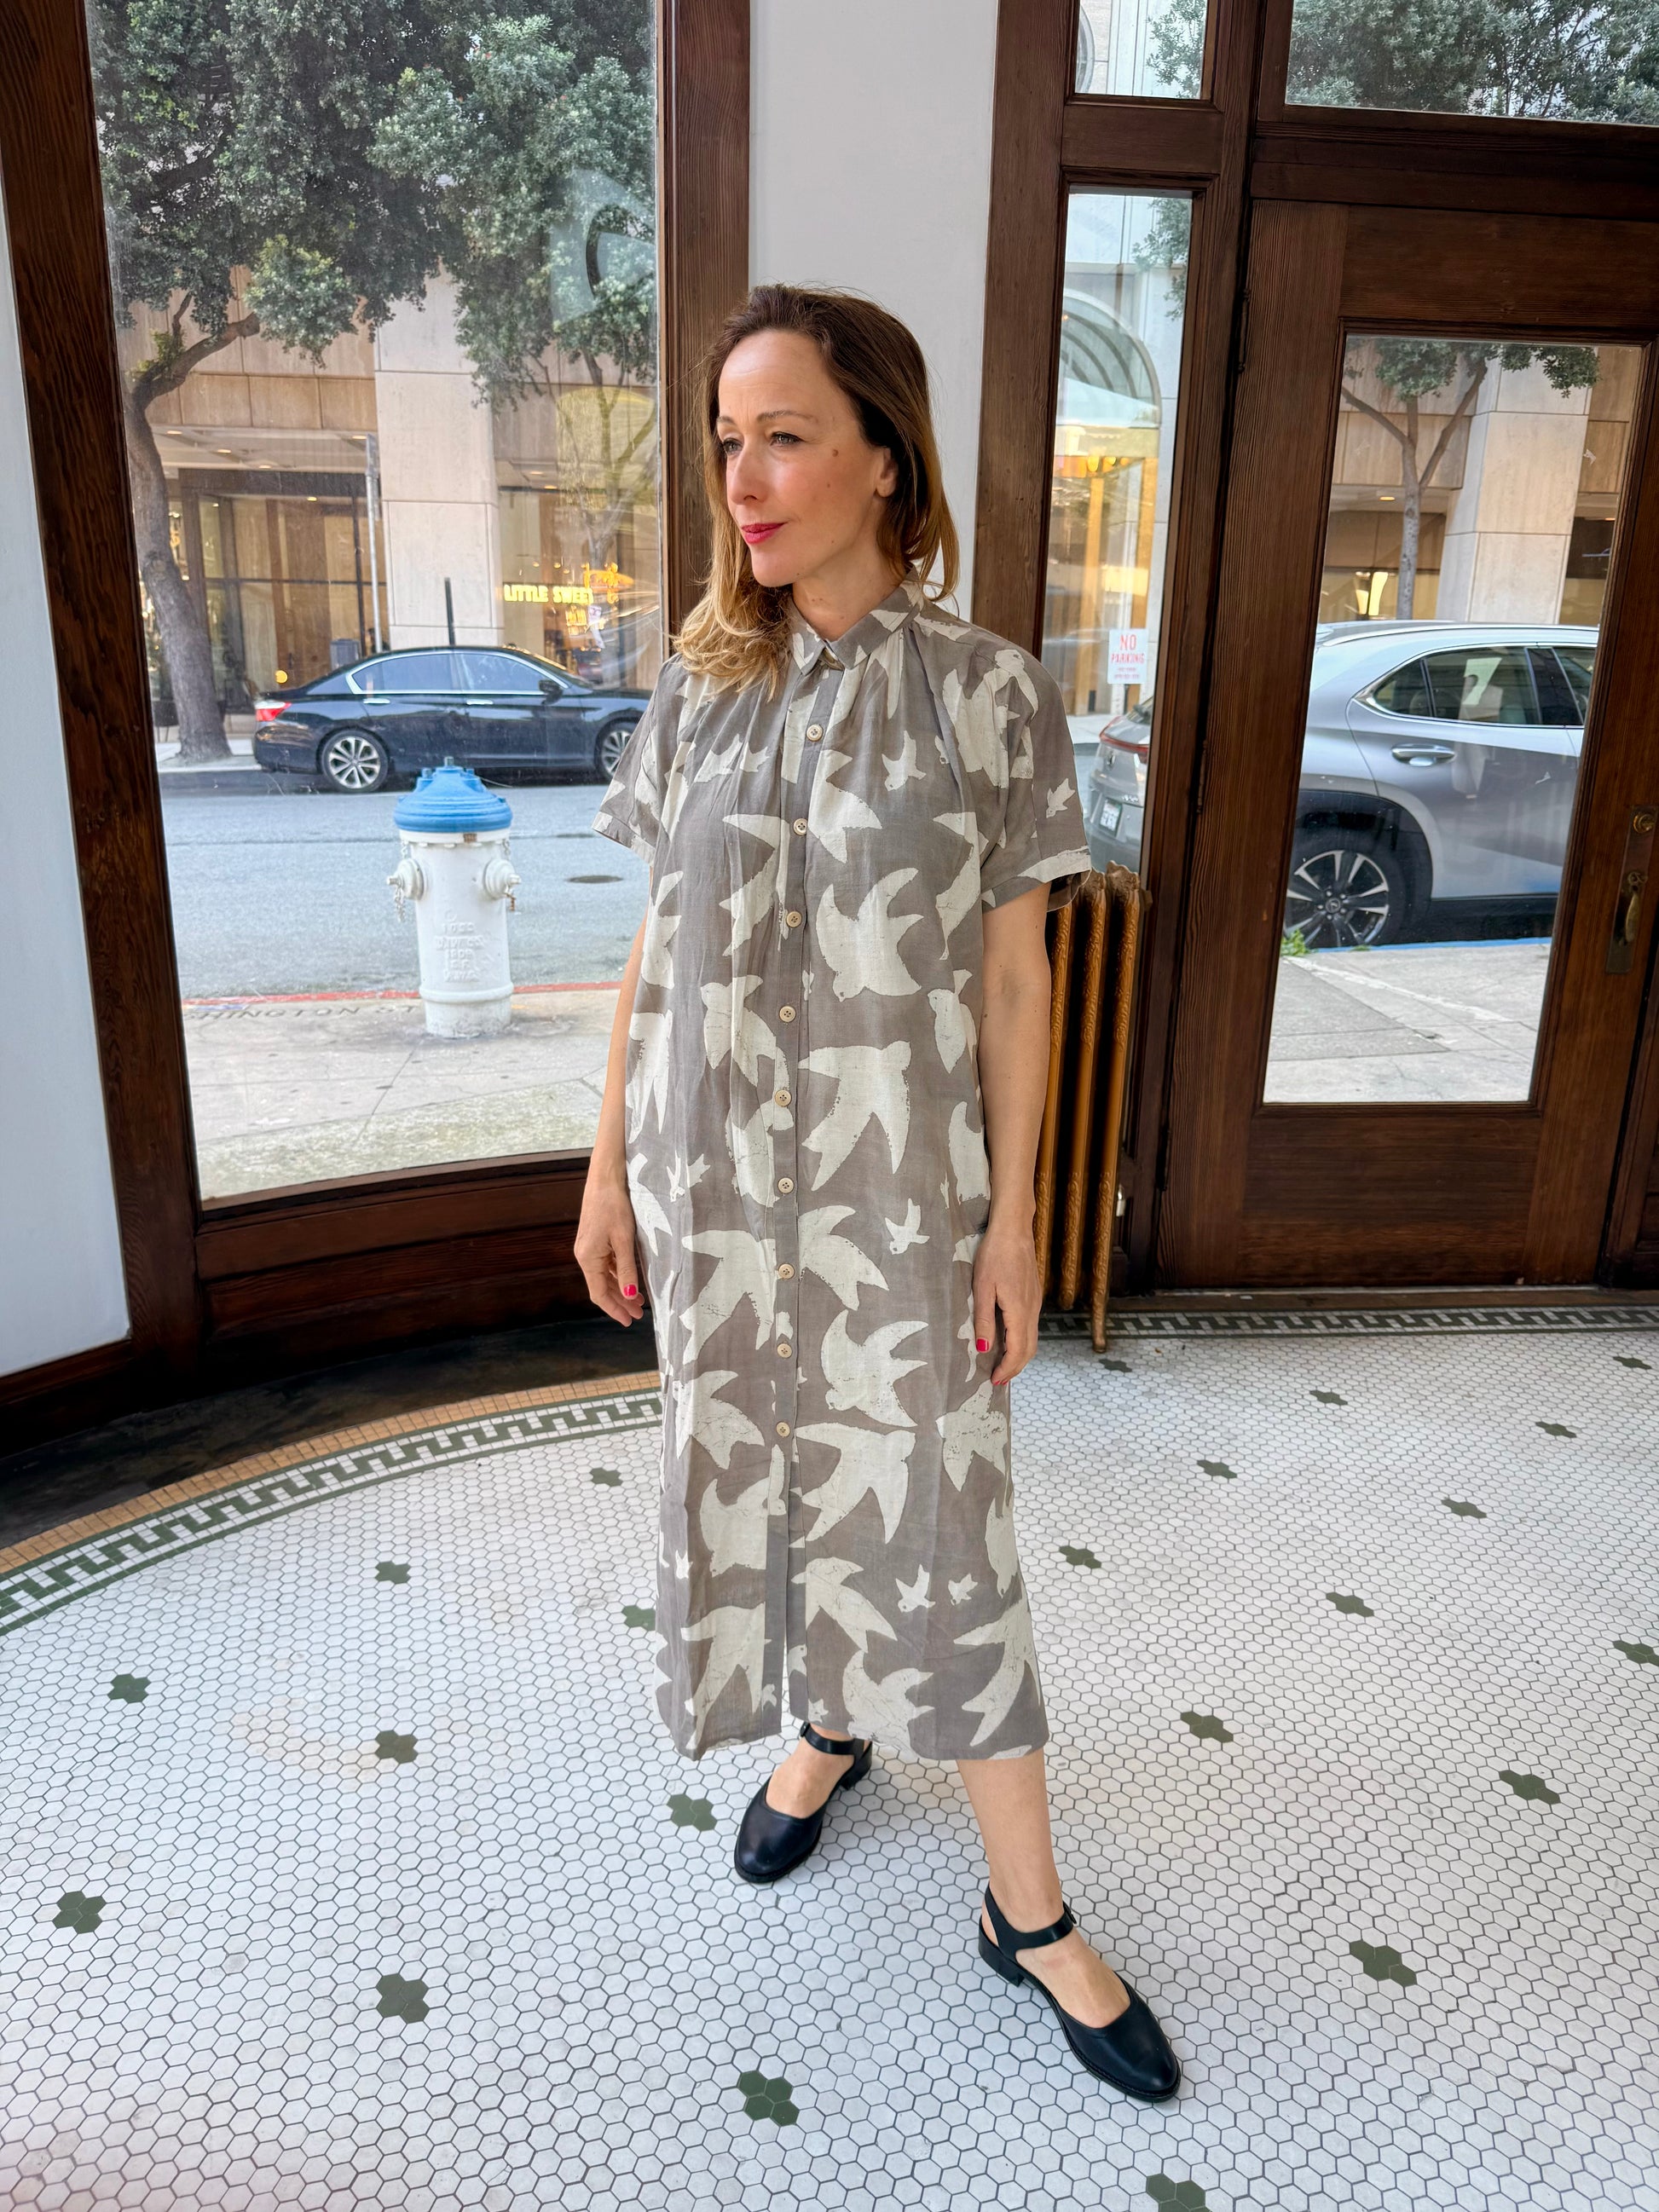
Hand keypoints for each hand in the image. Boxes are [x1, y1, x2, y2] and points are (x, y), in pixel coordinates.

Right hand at [575, 1171, 645, 1326]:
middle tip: (638, 1314)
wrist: (605, 1179)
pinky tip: (630, 1278)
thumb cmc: (614, 1206)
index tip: (629, 1321)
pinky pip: (606, 1264)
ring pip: (604, 1276)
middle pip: (601, 1287)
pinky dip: (618, 1274)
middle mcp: (584, 1255)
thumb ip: (627, 1269)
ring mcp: (589, 1247)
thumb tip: (631, 1294)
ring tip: (638, 1300)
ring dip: (620, 1288)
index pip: (599, 1293)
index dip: (614, 1309)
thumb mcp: (624, 1240)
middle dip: (620, 1301)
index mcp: (588, 1258)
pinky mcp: (595, 1239)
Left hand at [972, 1218, 1039, 1384]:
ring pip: (1032, 1339)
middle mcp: (1032, 1310)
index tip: (993, 1381)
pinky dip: (1022, 1341)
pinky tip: (1008, 1340)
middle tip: (998, 1379)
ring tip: (1002, 1365)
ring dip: (1019, 1356)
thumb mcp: (982, 1287)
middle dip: (1014, 1368)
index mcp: (1019, 1310)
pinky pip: (1031, 1326)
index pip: (1017, 1351)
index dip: (1007, 1369)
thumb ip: (984, 1320)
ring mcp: (1035, 1302)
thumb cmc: (994, 1254)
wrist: (1014, 1229)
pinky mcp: (1034, 1295)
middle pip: (1029, 1350)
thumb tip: (984, 1349)